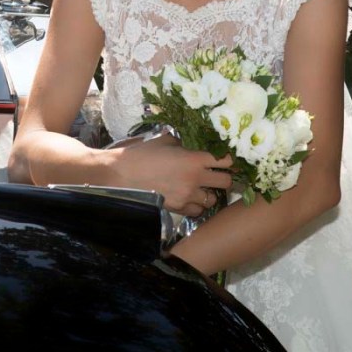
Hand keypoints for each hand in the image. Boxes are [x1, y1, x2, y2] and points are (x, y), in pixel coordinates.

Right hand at [111, 134, 232, 214]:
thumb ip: (185, 144)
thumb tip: (193, 147)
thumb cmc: (142, 153)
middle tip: (217, 173)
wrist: (122, 175)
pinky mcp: (178, 209)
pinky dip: (197, 205)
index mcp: (195, 159)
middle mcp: (196, 179)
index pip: (227, 161)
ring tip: (201, 187)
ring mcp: (187, 196)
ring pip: (213, 199)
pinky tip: (190, 198)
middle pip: (226, 182)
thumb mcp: (166, 141)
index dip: (230, 159)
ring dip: (210, 193)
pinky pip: (197, 211)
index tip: (227, 158)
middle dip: (224, 177)